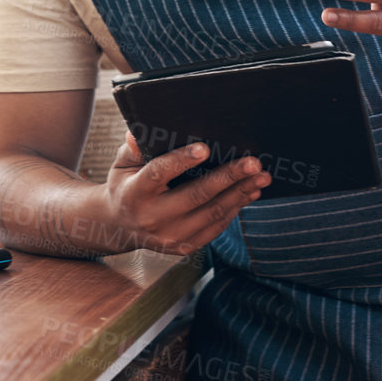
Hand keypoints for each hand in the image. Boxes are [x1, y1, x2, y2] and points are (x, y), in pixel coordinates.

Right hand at [99, 132, 271, 256]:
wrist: (120, 227)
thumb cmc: (126, 186)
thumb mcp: (121, 165)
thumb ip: (132, 149)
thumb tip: (137, 133)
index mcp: (134, 193)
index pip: (159, 173)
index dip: (182, 160)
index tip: (205, 148)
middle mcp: (152, 217)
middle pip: (196, 195)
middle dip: (229, 178)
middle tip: (253, 163)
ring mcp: (170, 236)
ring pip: (212, 213)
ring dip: (240, 193)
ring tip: (261, 177)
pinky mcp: (185, 247)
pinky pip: (216, 227)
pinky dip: (235, 209)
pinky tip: (249, 193)